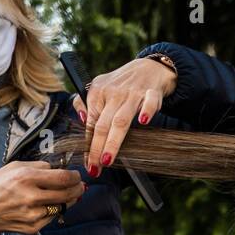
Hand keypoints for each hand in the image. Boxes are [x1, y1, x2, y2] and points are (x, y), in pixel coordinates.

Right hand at [0, 161, 84, 234]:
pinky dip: (54, 210)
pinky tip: (50, 204)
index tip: (77, 175)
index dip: (74, 176)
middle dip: (78, 188)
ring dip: (69, 200)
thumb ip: (38, 166)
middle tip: (80, 186)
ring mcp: (33, 214)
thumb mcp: (14, 167)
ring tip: (70, 194)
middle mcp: (31, 197)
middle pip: (67, 193)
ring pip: (62, 206)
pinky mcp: (33, 227)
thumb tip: (58, 168)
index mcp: (26, 178)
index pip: (62, 178)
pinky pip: (52, 217)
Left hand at [76, 57, 176, 177]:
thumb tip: (83, 120)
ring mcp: (133, 93)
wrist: (149, 67)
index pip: (91, 123)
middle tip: (95, 167)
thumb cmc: (122, 83)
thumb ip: (86, 102)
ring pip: (121, 119)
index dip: (89, 145)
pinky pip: (149, 102)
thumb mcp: (99, 87)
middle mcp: (114, 93)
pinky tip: (144, 121)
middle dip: (97, 148)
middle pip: (103, 124)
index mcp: (98, 93)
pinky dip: (147, 110)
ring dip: (113, 140)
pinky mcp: (152, 92)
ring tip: (107, 159)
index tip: (88, 163)